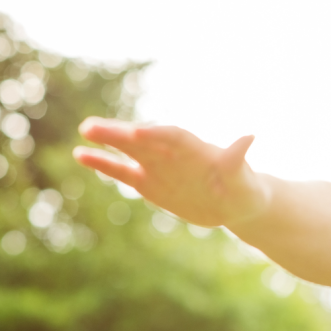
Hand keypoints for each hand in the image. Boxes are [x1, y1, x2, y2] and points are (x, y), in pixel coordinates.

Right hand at [73, 117, 269, 226]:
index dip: (158, 135)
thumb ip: (238, 160)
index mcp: (197, 150)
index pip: (175, 138)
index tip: (138, 133)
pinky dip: (104, 163)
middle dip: (122, 134)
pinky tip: (82, 155)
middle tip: (93, 126)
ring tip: (85, 130)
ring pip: (130, 150)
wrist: (236, 203)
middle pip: (146, 140)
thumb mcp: (244, 179)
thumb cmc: (245, 189)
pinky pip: (123, 171)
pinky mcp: (149, 183)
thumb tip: (249, 136)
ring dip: (109, 141)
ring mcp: (159, 167)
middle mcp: (174, 154)